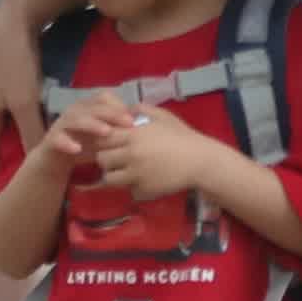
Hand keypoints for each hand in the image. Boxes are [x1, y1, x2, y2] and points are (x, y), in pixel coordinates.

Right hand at [0, 0, 55, 163]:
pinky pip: (27, 117)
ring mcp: (3, 100)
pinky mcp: (16, 88)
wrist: (14, 23)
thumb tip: (37, 161)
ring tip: (32, 170)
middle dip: (7, 170)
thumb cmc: (15, 64)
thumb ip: (31, 131)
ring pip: (15, 133)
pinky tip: (47, 137)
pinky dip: (36, 129)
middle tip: (14, 193)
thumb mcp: (25, 102)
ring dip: (24, 149)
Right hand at [42, 98, 127, 172]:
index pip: (104, 99)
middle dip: (111, 113)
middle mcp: (75, 112)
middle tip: (128, 123)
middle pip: (92, 106)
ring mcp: (61, 125)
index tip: (135, 118)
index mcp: (88, 109)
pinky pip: (57, 138)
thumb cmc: (84, 148)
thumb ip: (119, 132)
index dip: (119, 106)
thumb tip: (143, 129)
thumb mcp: (104, 139)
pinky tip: (77, 149)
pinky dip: (67, 142)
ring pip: (75, 118)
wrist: (55, 163)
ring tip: (106, 132)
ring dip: (91, 124)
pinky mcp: (51, 140)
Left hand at [94, 103, 211, 197]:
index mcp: (133, 135)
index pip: (102, 139)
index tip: (114, 142)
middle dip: (107, 158)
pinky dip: (133, 187)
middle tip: (118, 158)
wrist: (199, 160)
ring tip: (126, 171)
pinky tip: (144, 181)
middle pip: (102, 159)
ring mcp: (136, 175)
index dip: (105, 141)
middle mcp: (131, 155)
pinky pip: (128, 190)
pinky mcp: (144, 190)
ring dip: (115, 175)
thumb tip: (126, 109)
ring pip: (109, 178)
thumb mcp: (162, 116)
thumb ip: (141, 109)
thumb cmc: (182, 136)